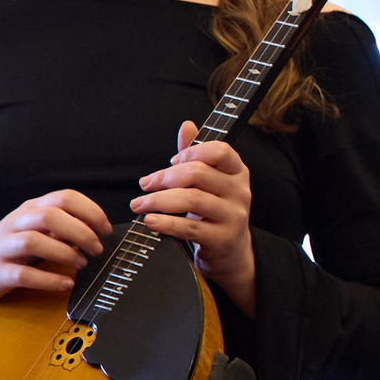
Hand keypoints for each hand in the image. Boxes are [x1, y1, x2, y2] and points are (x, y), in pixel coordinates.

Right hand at [0, 190, 110, 304]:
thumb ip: (62, 226)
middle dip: (80, 232)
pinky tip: (66, 284)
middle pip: (50, 216)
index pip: (64, 197)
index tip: (105, 229)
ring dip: (64, 253)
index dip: (90, 211)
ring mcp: (4, 247)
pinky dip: (48, 280)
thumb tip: (95, 229)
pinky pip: (23, 274)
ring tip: (82, 264)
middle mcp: (16, 223)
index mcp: (30, 209)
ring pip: (33, 241)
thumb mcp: (35, 229)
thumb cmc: (11, 248)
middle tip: (96, 249)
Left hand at [132, 120, 256, 315]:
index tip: (170, 163)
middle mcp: (240, 191)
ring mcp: (233, 216)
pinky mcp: (222, 238)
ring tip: (139, 205)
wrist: (232, 253)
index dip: (190, 153)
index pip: (220, 151)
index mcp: (238, 172)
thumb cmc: (214, 211)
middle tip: (145, 185)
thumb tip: (187, 126)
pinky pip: (189, 228)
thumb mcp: (209, 180)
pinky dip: (165, 223)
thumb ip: (196, 153)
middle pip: (198, 173)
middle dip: (164, 177)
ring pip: (192, 200)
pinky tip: (150, 221)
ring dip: (158, 200)